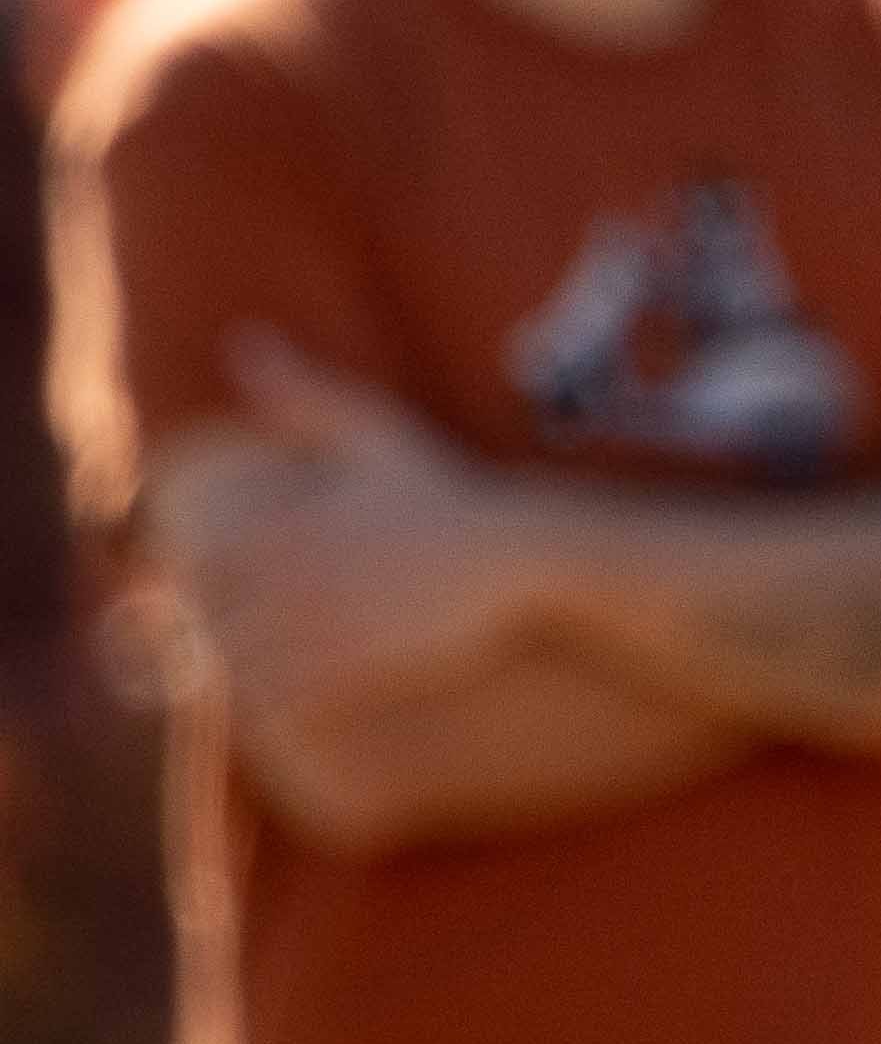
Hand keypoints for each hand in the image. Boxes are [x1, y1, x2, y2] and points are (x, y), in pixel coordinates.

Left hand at [178, 338, 546, 702]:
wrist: (518, 556)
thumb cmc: (444, 496)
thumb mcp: (374, 433)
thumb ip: (301, 394)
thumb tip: (244, 341)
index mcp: (284, 528)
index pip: (199, 568)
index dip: (208, 583)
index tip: (241, 587)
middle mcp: (294, 579)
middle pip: (214, 622)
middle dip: (225, 630)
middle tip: (261, 630)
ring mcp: (324, 626)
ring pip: (244, 665)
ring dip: (251, 669)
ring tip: (283, 662)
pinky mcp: (358, 668)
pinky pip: (287, 699)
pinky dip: (285, 702)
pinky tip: (313, 688)